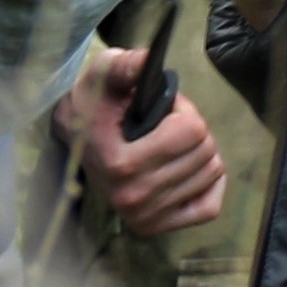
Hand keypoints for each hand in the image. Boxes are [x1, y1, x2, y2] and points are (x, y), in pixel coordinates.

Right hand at [63, 45, 227, 236]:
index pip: (191, 131)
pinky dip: (209, 185)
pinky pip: (210, 207)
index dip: (183, 109)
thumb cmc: (92, 105)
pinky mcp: (157, 228)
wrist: (74, 141)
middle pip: (206, 152)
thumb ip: (127, 65)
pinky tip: (189, 170)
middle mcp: (133, 197)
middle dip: (193, 130)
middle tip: (168, 126)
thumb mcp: (103, 76)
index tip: (164, 107)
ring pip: (212, 174)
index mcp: (120, 163)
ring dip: (199, 153)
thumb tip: (149, 59)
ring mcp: (145, 217)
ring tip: (172, 146)